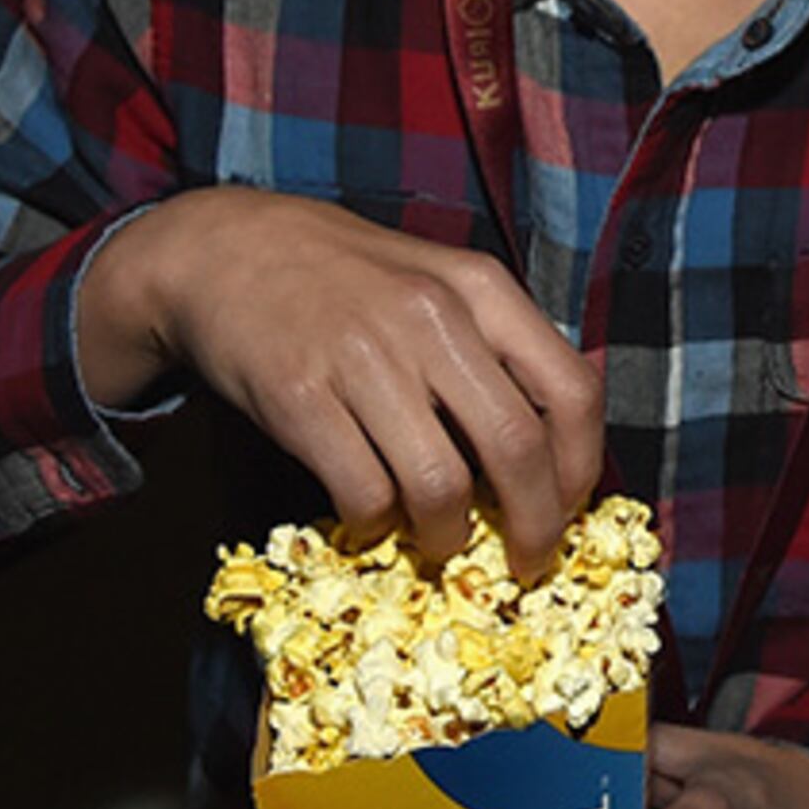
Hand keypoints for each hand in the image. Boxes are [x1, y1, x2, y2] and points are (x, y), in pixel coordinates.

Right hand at [77, 187, 602, 568]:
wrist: (225, 247)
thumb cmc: (345, 275)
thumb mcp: (437, 281)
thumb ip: (495, 345)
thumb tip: (553, 445)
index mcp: (480, 289)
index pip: (571, 390)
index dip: (582, 467)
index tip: (571, 507)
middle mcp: (431, 318)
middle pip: (517, 448)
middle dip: (535, 525)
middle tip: (527, 562)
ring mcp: (364, 357)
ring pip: (440, 485)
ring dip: (448, 534)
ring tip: (439, 539)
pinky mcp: (300, 396)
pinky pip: (363, 492)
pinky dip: (375, 522)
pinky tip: (371, 512)